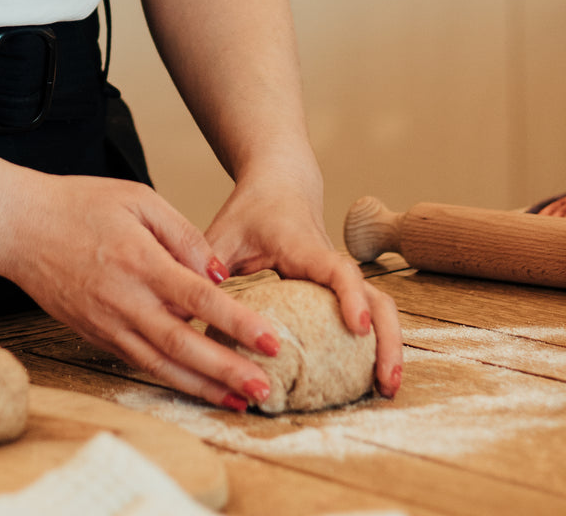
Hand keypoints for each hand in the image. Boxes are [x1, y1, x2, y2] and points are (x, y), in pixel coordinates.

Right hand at [0, 171, 293, 409]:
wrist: (18, 227)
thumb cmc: (79, 204)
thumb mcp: (136, 199)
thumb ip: (181, 233)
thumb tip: (217, 272)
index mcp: (138, 261)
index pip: (198, 299)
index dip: (238, 323)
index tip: (272, 339)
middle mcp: (124, 301)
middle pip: (184, 344)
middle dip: (228, 369)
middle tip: (266, 388)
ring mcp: (107, 323)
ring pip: (162, 365)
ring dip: (204, 387)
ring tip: (241, 402)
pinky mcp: (95, 335)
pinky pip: (140, 363)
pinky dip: (172, 380)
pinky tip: (199, 387)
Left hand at [204, 165, 402, 399]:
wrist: (280, 181)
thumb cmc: (251, 208)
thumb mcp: (223, 232)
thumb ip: (205, 267)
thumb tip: (182, 312)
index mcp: (305, 247)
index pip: (338, 270)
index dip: (350, 298)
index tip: (358, 329)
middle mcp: (331, 263)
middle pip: (376, 298)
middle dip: (387, 340)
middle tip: (385, 385)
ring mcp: (340, 277)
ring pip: (380, 307)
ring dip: (388, 346)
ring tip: (386, 389)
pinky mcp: (340, 288)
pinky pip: (368, 313)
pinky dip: (376, 342)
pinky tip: (369, 375)